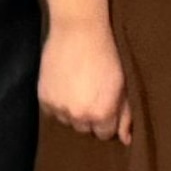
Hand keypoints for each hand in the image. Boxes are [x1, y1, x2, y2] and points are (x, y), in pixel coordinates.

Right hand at [37, 9, 135, 145]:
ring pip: (67, 121)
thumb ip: (125, 115)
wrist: (79, 30)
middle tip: (91, 94)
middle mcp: (79, 116)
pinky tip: (64, 86)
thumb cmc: (107, 54)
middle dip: (89, 116)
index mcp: (102, 114)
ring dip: (72, 111)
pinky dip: (58, 103)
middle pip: (85, 129)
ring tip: (77, 89)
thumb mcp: (123, 84)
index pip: (104, 134)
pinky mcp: (44, 98)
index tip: (106, 105)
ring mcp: (59, 108)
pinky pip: (52, 112)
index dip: (107, 120)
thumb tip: (126, 140)